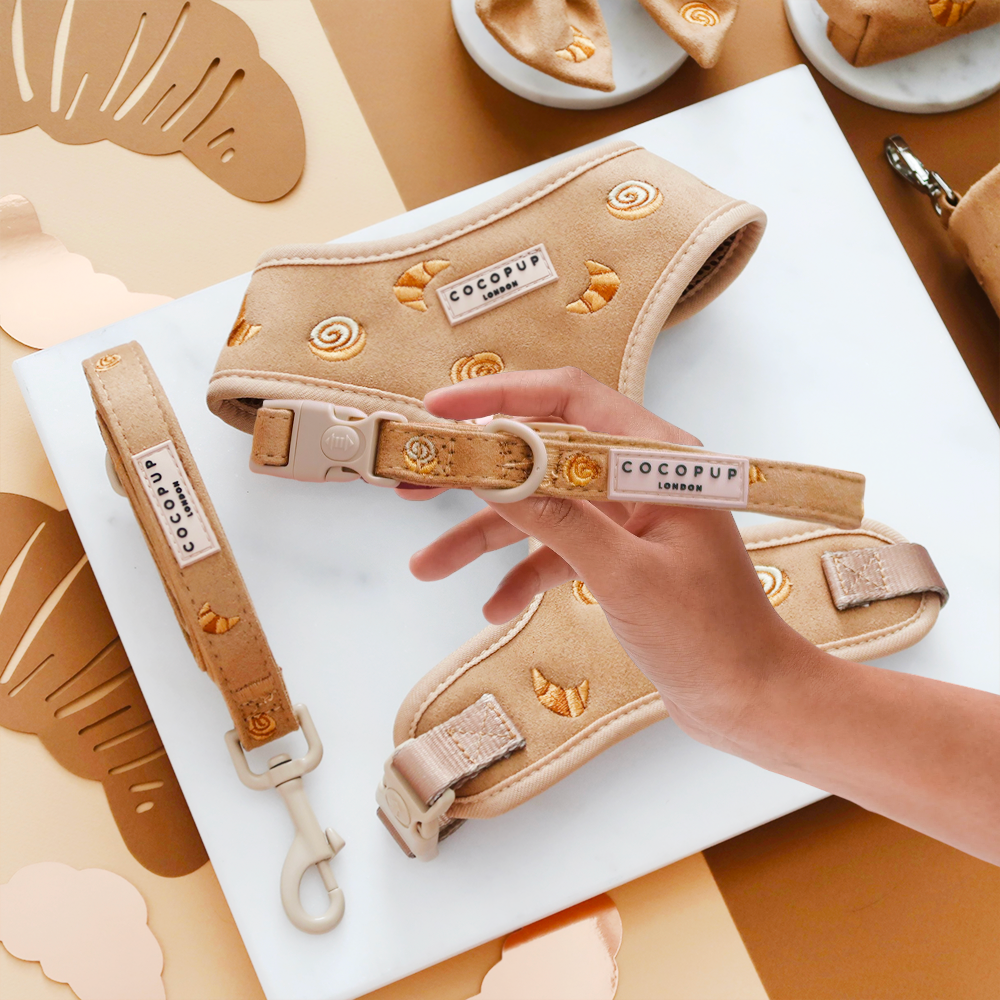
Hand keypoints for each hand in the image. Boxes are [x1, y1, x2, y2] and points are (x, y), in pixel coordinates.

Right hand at [400, 367, 821, 748]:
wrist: (750, 698)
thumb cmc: (710, 637)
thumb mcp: (624, 576)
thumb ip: (557, 521)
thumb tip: (493, 473)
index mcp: (658, 459)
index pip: (569, 399)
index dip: (501, 398)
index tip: (440, 411)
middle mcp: (641, 476)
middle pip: (544, 453)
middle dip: (479, 471)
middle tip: (416, 483)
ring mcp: (629, 516)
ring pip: (543, 508)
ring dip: (486, 535)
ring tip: (428, 565)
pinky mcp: (621, 553)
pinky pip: (558, 549)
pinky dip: (524, 573)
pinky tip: (496, 608)